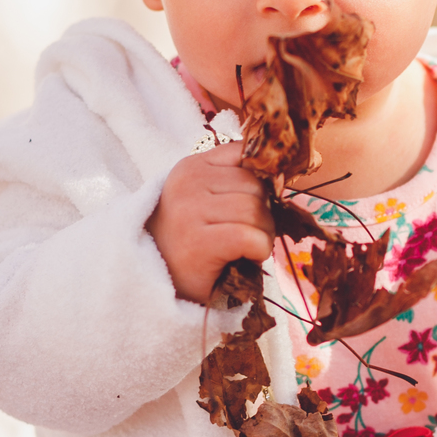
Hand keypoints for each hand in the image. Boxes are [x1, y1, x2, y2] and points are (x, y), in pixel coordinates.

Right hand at [148, 141, 273, 303]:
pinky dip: (259, 250)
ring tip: (246, 248)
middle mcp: (188, 183)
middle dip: (263, 213)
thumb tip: (280, 173)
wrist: (156, 281)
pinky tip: (245, 258)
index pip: (246, 154)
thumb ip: (234, 180)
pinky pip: (250, 237)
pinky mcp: (198, 242)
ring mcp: (190, 211)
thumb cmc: (190, 242)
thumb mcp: (205, 199)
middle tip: (249, 236)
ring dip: (263, 234)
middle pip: (255, 186)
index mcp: (192, 166)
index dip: (261, 182)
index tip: (253, 206)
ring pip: (255, 211)